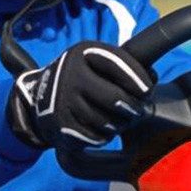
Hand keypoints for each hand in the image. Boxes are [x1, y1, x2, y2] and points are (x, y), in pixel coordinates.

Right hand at [7, 41, 156, 151]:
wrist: (39, 96)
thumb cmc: (81, 78)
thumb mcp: (95, 62)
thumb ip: (122, 66)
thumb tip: (151, 79)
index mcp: (83, 52)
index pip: (117, 63)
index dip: (137, 78)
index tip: (147, 91)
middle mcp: (70, 74)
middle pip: (114, 97)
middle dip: (133, 108)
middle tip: (139, 112)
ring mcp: (62, 100)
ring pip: (105, 121)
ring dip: (119, 125)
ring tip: (120, 122)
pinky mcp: (60, 124)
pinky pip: (93, 137)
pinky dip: (103, 137)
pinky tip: (103, 131)